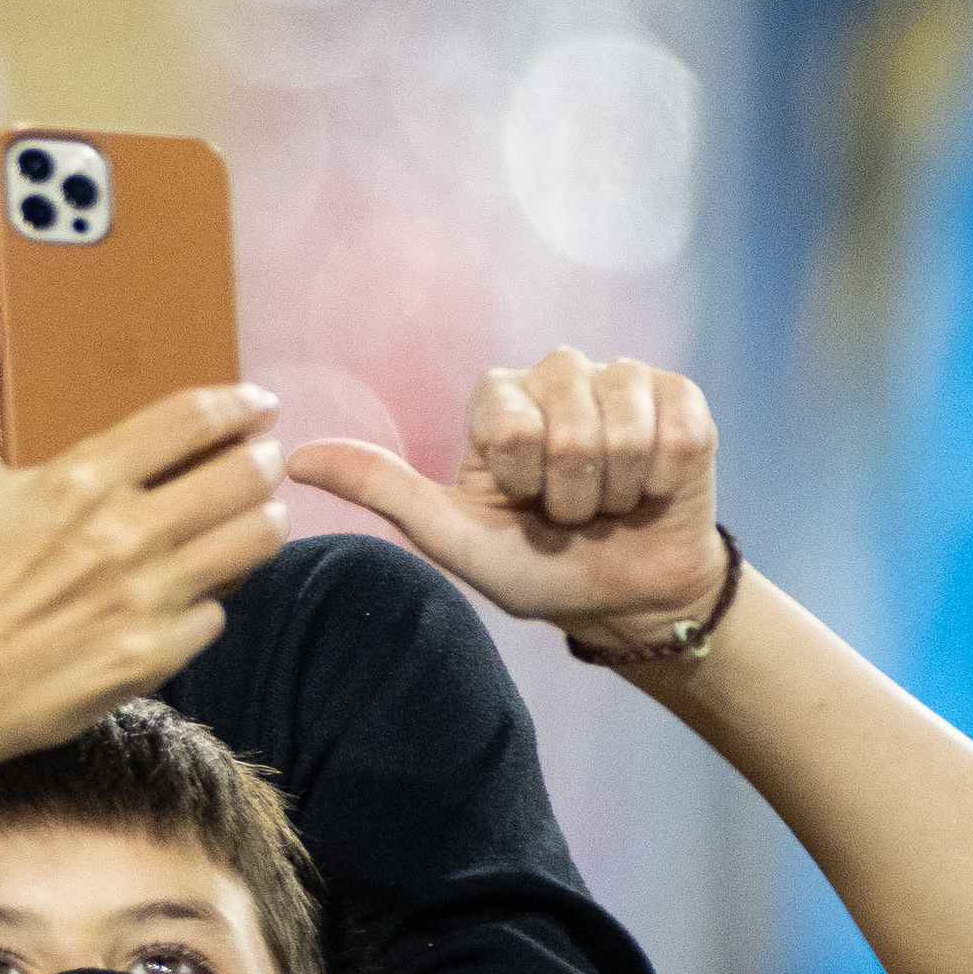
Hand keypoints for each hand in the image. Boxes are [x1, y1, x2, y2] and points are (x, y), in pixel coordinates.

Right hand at [0, 285, 287, 785]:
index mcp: (78, 478)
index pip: (193, 419)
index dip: (240, 404)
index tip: (256, 405)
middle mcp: (121, 535)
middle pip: (244, 475)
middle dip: (262, 461)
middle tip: (258, 461)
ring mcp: (143, 598)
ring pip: (253, 541)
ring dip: (261, 523)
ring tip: (248, 518)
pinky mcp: (153, 656)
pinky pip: (220, 611)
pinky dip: (213, 597)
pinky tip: (194, 588)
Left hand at [286, 346, 726, 650]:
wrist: (625, 598)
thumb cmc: (535, 567)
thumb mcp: (452, 538)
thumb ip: (381, 489)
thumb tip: (291, 458)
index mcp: (496, 400)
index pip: (509, 425)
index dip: (523, 481)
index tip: (522, 504)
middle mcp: (556, 375)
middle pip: (570, 429)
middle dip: (572, 494)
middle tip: (568, 513)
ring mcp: (622, 380)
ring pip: (623, 428)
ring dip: (618, 492)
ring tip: (608, 505)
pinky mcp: (681, 400)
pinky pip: (677, 431)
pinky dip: (662, 480)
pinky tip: (650, 490)